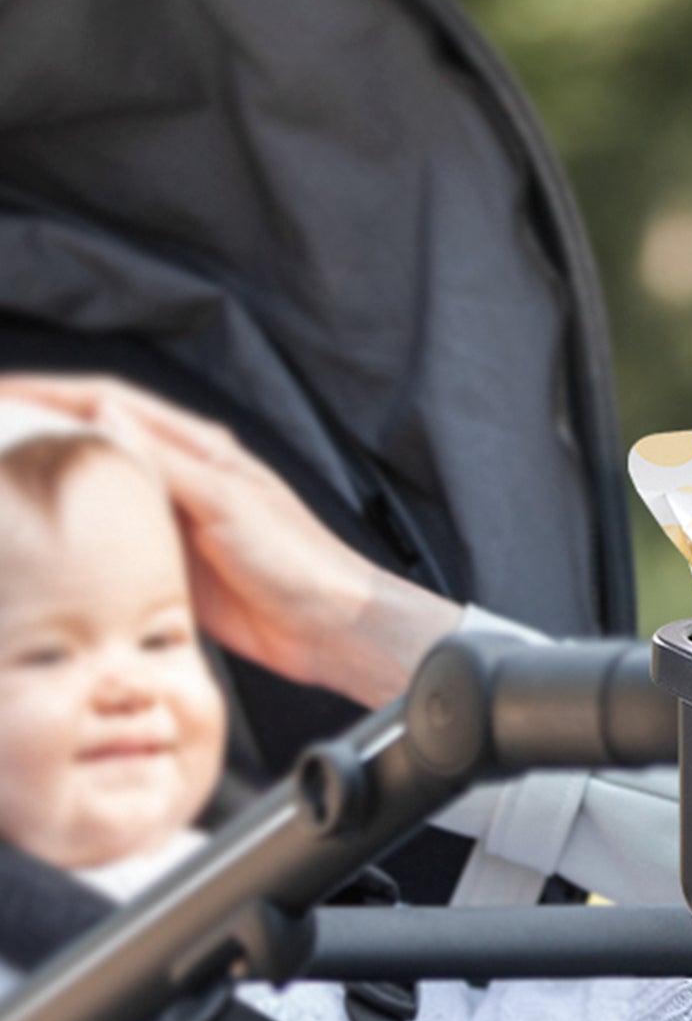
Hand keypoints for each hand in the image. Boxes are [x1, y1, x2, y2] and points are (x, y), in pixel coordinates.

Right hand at [0, 376, 461, 707]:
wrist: (329, 628)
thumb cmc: (299, 560)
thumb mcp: (228, 504)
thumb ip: (167, 464)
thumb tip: (108, 415)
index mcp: (199, 449)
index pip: (108, 403)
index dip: (48, 392)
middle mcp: (181, 477)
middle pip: (93, 440)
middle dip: (34, 429)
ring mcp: (171, 521)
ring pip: (93, 488)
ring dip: (46, 479)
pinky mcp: (164, 566)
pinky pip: (105, 541)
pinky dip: (67, 534)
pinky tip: (34, 541)